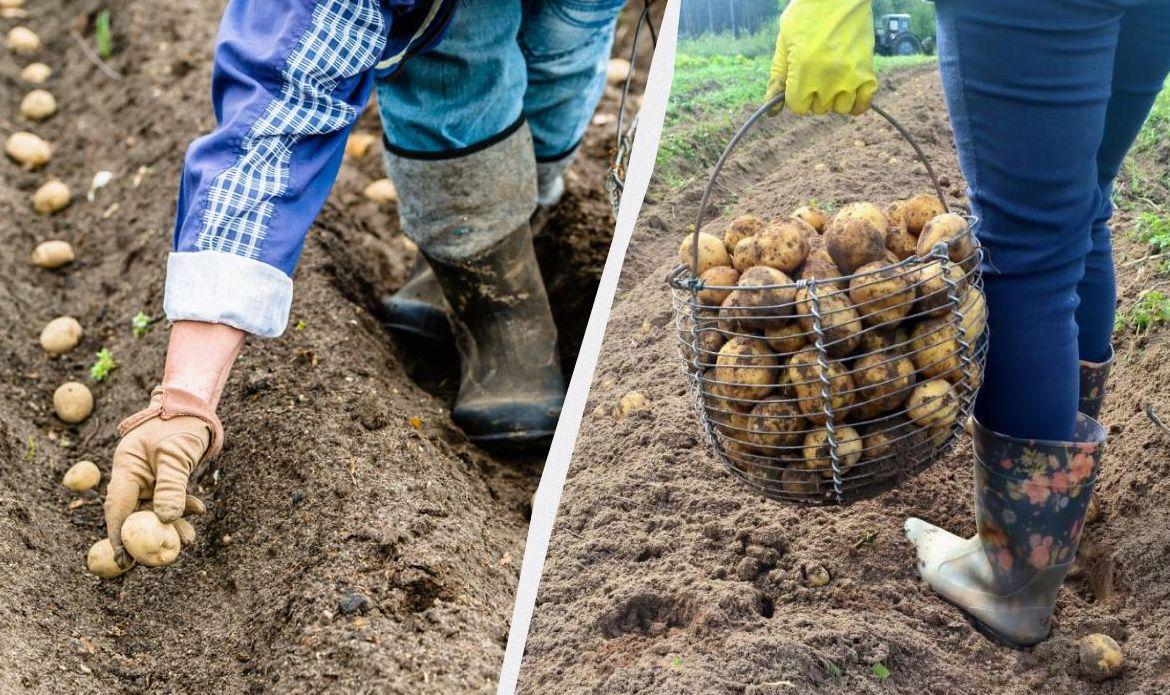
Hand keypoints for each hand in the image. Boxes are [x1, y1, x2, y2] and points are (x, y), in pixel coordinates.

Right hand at [103, 321, 241, 567]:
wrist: (194, 405)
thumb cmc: (182, 424)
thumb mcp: (176, 456)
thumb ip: (171, 487)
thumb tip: (166, 519)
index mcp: (126, 466)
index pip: (117, 507)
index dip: (119, 535)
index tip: (125, 559)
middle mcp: (133, 473)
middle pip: (136, 512)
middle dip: (151, 534)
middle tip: (166, 554)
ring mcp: (148, 475)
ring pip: (155, 508)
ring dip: (171, 523)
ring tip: (189, 537)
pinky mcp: (164, 475)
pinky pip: (169, 498)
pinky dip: (182, 507)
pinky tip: (198, 511)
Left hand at [766, 0, 877, 115]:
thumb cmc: (806, 14)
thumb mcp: (784, 43)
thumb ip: (778, 77)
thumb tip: (771, 110)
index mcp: (803, 72)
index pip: (798, 107)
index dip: (796, 95)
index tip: (799, 82)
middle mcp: (826, 79)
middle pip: (819, 108)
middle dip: (814, 95)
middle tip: (817, 72)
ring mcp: (849, 76)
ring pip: (841, 108)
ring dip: (835, 99)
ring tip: (833, 79)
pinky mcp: (868, 70)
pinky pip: (865, 102)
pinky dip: (858, 103)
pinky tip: (851, 93)